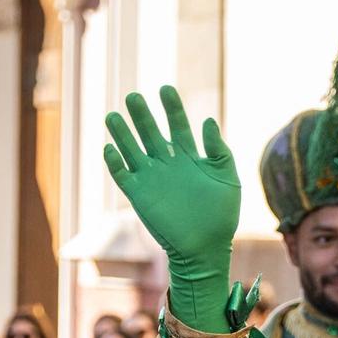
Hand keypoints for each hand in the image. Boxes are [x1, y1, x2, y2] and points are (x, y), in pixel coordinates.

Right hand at [104, 87, 239, 330]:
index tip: (165, 89)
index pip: (177, 125)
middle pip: (150, 133)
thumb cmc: (222, 215)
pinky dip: (115, 163)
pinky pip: (123, 176)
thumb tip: (208, 122)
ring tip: (113, 116)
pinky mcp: (139, 196)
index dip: (171, 107)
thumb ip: (219, 151)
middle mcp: (167, 164)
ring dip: (122, 134)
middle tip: (133, 97)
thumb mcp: (228, 179)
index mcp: (189, 157)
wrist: (206, 248)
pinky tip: (109, 149)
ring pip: (132, 150)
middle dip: (142, 115)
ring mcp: (152, 179)